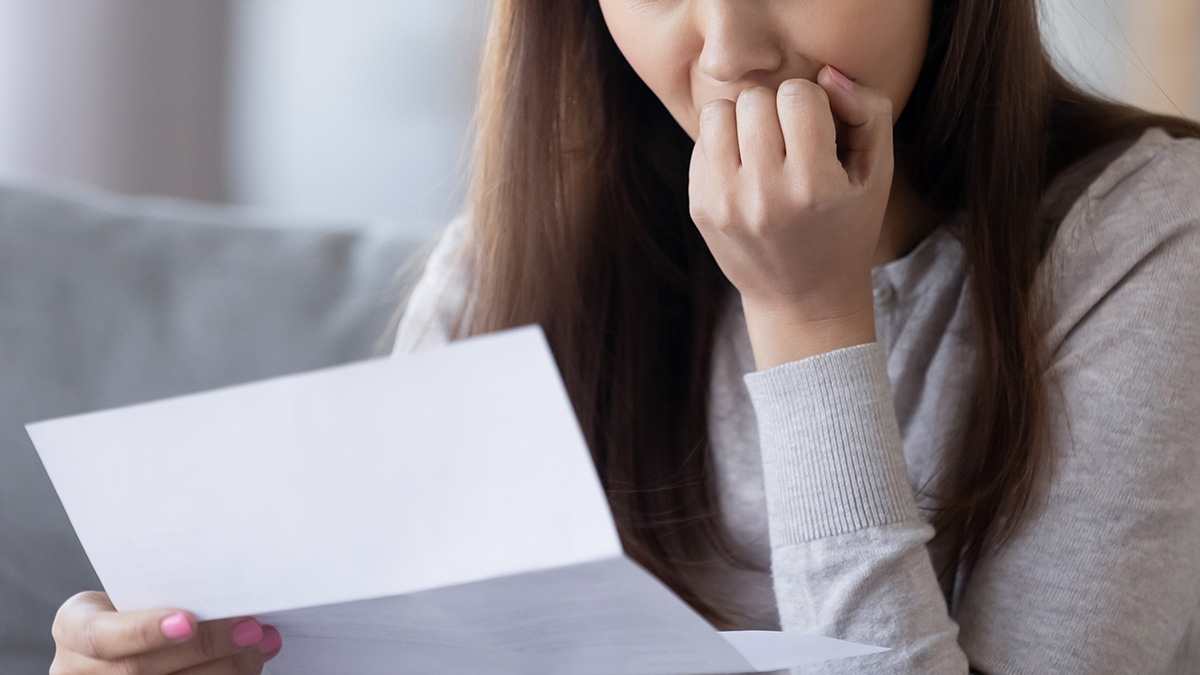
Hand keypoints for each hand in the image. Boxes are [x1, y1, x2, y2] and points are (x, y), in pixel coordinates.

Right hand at [50, 591, 281, 674]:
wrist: (126, 633)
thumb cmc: (138, 602)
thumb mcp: (136, 589)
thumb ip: (166, 590)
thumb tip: (227, 583)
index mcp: (74, 627)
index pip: (100, 635)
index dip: (144, 631)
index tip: (189, 621)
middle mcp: (76, 668)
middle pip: (139, 669)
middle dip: (204, 648)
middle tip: (251, 629)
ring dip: (223, 670)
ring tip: (261, 647)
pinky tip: (250, 666)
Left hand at [688, 65, 893, 367]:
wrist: (802, 300)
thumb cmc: (847, 228)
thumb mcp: (877, 174)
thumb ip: (868, 111)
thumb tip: (825, 73)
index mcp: (813, 186)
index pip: (797, 94)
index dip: (811, 103)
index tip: (817, 130)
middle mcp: (764, 196)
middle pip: (755, 99)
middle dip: (775, 109)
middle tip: (789, 139)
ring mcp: (725, 204)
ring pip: (719, 113)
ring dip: (742, 120)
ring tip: (763, 146)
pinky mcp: (701, 208)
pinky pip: (701, 142)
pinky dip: (723, 144)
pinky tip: (745, 169)